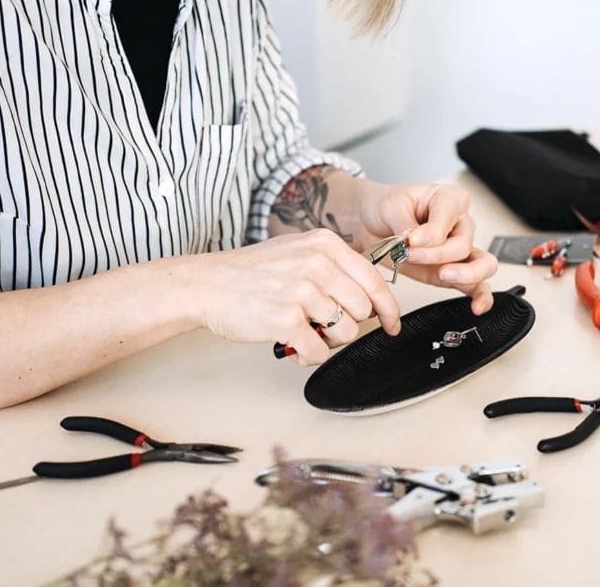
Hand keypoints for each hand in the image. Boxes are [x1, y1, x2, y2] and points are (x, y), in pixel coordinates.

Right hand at [189, 229, 400, 364]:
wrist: (208, 284)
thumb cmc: (252, 272)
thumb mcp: (299, 251)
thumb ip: (335, 267)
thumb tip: (370, 297)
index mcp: (325, 245)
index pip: (374, 281)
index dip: (388, 308)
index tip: (391, 323)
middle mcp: (317, 264)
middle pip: (363, 310)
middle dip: (349, 324)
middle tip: (323, 324)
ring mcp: (301, 292)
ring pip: (345, 333)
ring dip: (327, 340)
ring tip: (305, 330)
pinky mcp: (285, 320)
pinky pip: (319, 351)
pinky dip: (309, 355)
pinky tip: (294, 344)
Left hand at [358, 183, 497, 313]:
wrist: (369, 223)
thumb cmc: (385, 207)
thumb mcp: (391, 206)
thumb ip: (407, 223)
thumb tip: (417, 240)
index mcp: (448, 199)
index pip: (452, 216)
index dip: (433, 231)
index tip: (412, 239)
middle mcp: (459, 223)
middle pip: (464, 243)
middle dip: (435, 254)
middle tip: (411, 255)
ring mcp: (458, 249)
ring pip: (482, 263)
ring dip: (464, 273)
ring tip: (443, 275)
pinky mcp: (453, 272)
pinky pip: (476, 285)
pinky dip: (480, 296)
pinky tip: (477, 306)